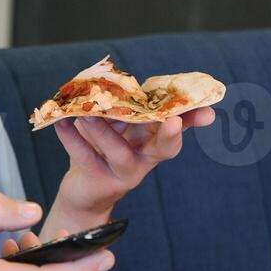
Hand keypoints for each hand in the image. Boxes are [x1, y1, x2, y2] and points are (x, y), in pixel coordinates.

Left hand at [54, 107, 217, 216]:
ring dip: (103, 132)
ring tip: (87, 113)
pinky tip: (61, 124)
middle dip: (170, 135)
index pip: (178, 128)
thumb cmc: (105, 149)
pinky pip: (86, 158)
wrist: (84, 191)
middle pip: (164, 148)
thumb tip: (117, 80)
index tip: (208, 111)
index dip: (192, 119)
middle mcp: (145, 159)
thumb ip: (126, 107)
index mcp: (153, 141)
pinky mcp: (100, 182)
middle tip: (172, 120)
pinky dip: (72, 140)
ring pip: (119, 153)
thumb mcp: (120, 126)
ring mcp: (124, 174)